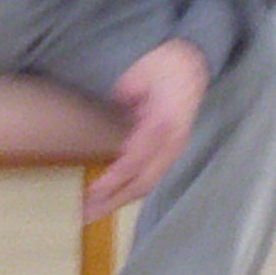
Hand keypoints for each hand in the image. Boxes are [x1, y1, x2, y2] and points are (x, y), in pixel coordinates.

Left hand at [87, 39, 210, 219]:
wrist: (190, 61)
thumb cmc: (162, 66)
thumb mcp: (135, 80)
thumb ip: (120, 105)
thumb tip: (102, 128)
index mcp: (162, 124)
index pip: (135, 161)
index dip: (113, 179)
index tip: (92, 191)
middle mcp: (171, 142)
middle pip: (142, 183)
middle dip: (113, 201)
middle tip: (85, 213)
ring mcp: (174, 148)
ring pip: (147, 185)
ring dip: (120, 202)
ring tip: (94, 212)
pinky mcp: (172, 151)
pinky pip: (150, 177)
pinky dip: (129, 191)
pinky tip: (112, 199)